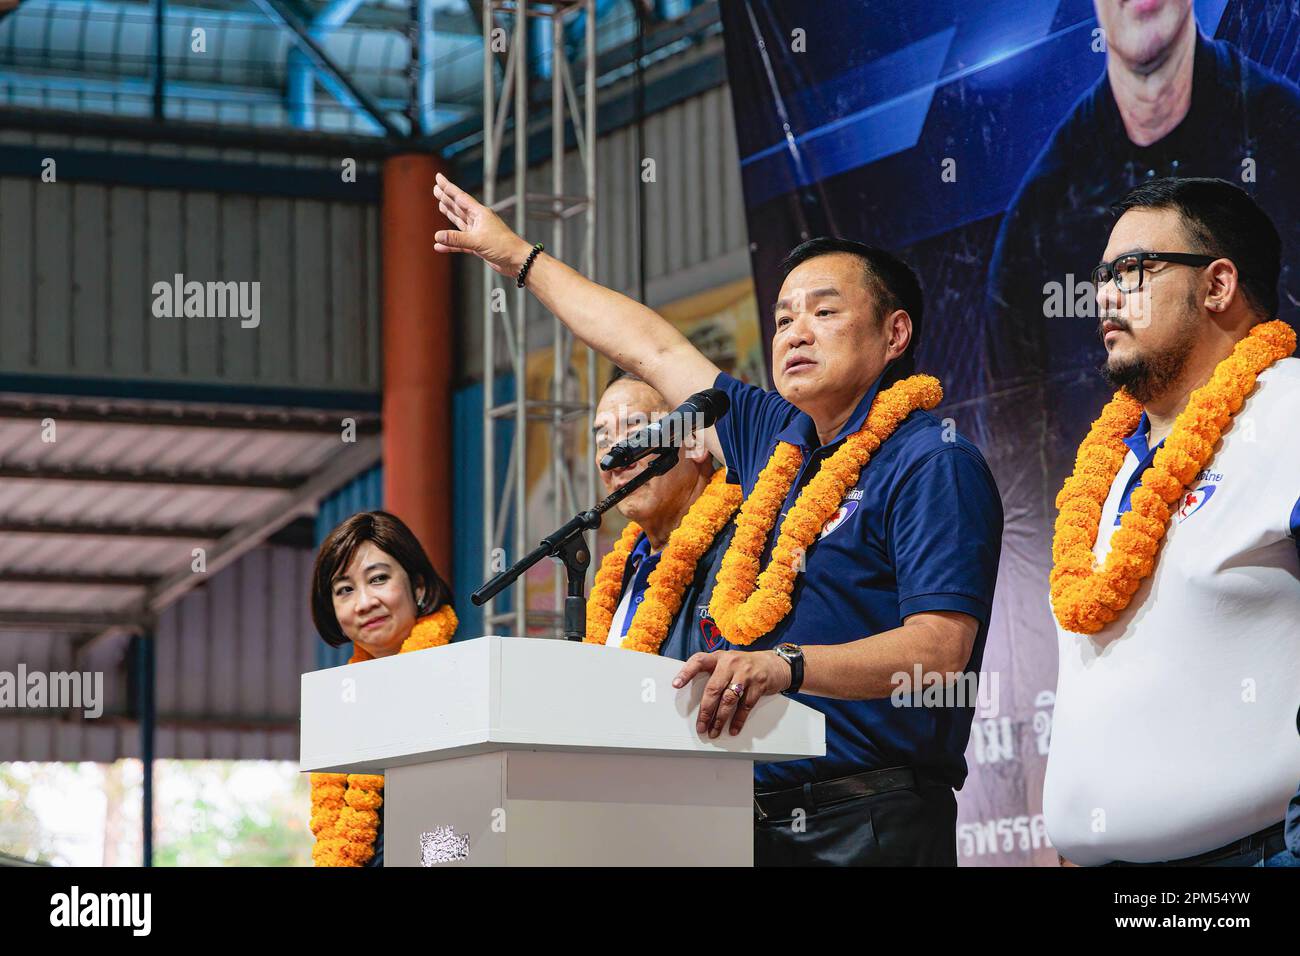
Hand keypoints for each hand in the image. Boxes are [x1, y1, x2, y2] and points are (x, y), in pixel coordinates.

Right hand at [433, 172, 533, 276]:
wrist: (517, 261)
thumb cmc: (503, 246)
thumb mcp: (478, 241)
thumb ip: (457, 239)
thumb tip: (437, 236)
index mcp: (480, 213)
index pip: (460, 197)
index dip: (448, 187)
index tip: (438, 177)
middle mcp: (479, 221)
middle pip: (459, 206)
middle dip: (446, 198)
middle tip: (435, 188)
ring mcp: (478, 233)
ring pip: (459, 222)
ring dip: (449, 213)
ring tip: (440, 205)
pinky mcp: (478, 246)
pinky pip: (460, 243)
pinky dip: (450, 244)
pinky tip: (440, 244)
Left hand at [672, 650, 791, 737]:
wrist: (776, 664)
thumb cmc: (746, 665)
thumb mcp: (728, 662)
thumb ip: (714, 673)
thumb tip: (696, 697)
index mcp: (719, 657)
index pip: (699, 661)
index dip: (686, 672)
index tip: (676, 684)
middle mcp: (731, 663)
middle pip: (713, 688)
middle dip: (705, 710)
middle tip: (700, 725)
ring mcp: (746, 674)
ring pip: (729, 700)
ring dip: (720, 719)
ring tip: (714, 730)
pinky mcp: (758, 685)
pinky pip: (745, 706)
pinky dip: (738, 720)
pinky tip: (733, 728)